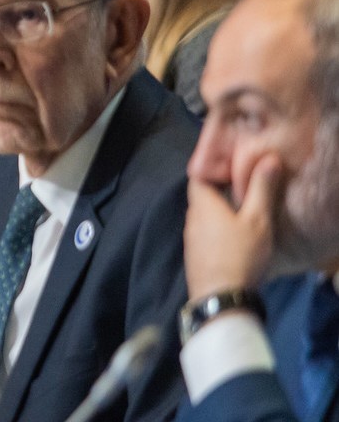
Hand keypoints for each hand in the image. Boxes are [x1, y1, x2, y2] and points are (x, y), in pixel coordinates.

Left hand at [185, 154, 282, 297]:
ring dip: (220, 211)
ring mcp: (191, 239)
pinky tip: (234, 237)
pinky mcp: (196, 256)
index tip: (232, 165)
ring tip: (243, 210)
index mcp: (202, 204)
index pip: (197, 176)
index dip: (212, 168)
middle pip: (202, 196)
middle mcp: (191, 218)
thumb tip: (267, 159)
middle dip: (220, 189)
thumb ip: (261, 189)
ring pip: (204, 216)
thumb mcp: (257, 220)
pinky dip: (218, 229)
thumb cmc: (239, 253)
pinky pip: (206, 234)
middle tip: (244, 186)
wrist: (221, 298)